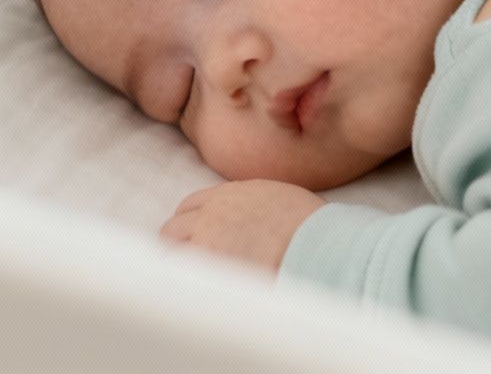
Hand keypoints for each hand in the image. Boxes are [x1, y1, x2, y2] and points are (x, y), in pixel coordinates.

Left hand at [159, 179, 325, 270]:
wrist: (317, 244)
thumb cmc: (309, 225)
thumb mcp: (276, 197)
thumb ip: (251, 202)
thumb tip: (250, 218)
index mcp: (227, 195)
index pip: (189, 206)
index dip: (191, 223)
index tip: (197, 237)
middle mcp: (210, 215)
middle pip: (173, 230)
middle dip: (178, 244)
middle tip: (190, 262)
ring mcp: (207, 243)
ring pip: (173, 254)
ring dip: (180, 265)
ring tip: (194, 283)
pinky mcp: (210, 270)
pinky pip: (185, 279)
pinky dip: (188, 286)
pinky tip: (201, 295)